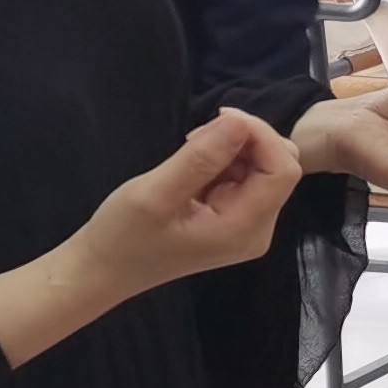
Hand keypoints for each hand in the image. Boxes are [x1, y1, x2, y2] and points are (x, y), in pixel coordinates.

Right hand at [82, 108, 301, 293]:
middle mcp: (257, 230)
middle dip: (246, 140)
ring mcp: (247, 225)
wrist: (104, 270)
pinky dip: (224, 160)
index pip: (283, 170)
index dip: (261, 136)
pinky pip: (245, 177)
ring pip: (263, 168)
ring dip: (232, 148)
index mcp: (244, 229)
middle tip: (197, 136)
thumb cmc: (123, 236)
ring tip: (188, 151)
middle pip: (278, 167)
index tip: (220, 117)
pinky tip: (191, 164)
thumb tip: (239, 122)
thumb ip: (201, 158)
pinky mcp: (233, 217)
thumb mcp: (155, 193)